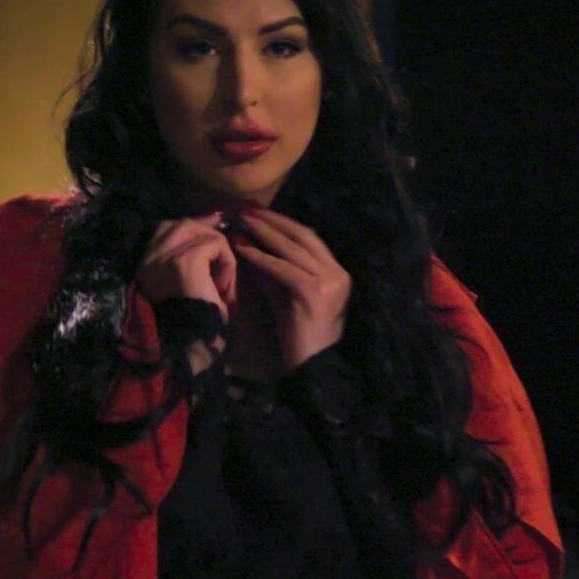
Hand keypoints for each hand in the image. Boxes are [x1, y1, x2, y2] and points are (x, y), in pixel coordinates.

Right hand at [137, 213, 236, 317]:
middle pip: (183, 224)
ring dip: (221, 253)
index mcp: (145, 263)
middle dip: (208, 233)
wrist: (194, 340)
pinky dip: (227, 263)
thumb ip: (191, 251)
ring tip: (223, 280)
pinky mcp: (186, 259)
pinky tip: (224, 287)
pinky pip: (216, 245)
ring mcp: (166, 256)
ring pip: (202, 233)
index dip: (193, 227)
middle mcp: (150, 257)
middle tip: (224, 253)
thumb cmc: (195, 317)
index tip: (213, 230)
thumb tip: (211, 220)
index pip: (165, 228)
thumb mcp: (188, 280)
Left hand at [232, 204, 351, 371]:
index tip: (257, 211)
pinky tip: (242, 248)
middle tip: (245, 208)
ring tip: (241, 221)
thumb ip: (272, 271)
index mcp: (337, 273)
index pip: (308, 238)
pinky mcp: (314, 292)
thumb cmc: (298, 338)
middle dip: (272, 220)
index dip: (282, 222)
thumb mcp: (284, 297)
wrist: (312, 370)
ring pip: (292, 248)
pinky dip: (261, 257)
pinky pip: (282, 268)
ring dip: (264, 232)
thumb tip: (247, 244)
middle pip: (302, 236)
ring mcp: (329, 282)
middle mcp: (337, 274)